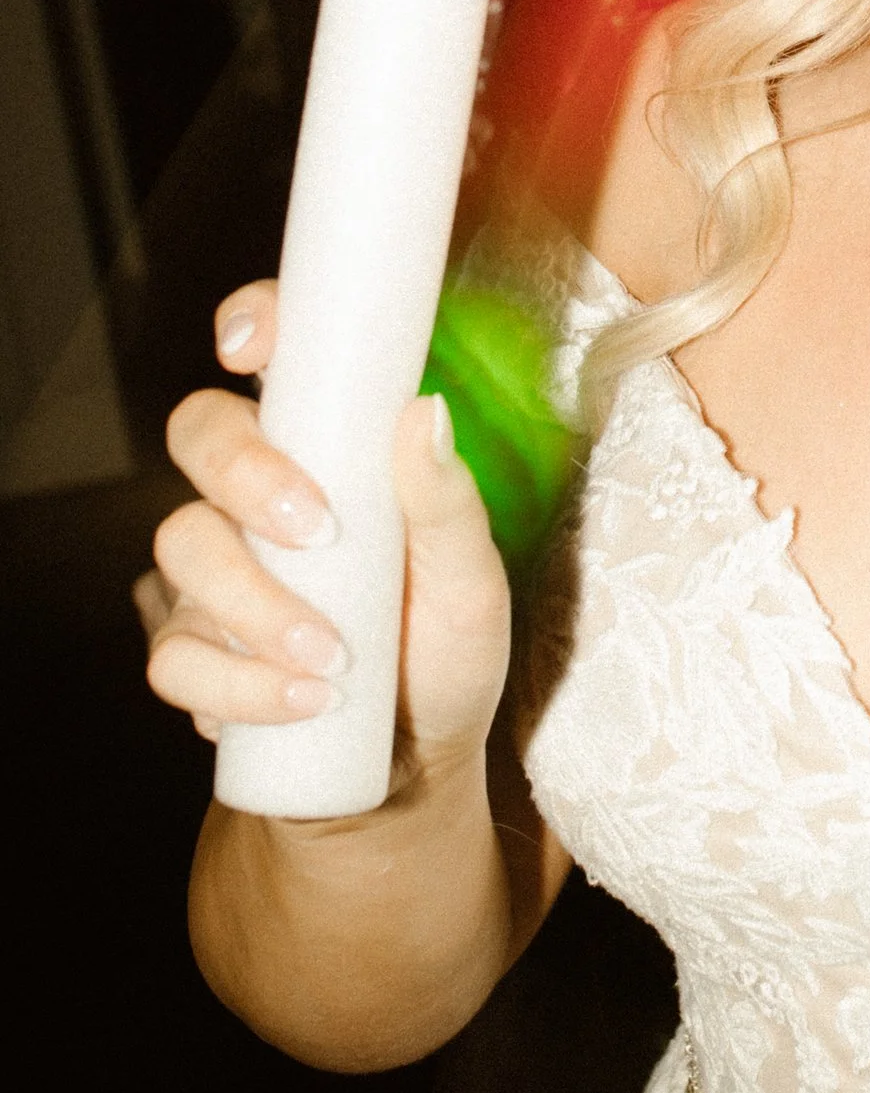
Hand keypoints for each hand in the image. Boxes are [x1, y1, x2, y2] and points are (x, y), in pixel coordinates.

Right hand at [139, 283, 510, 780]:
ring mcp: (216, 572)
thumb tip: (424, 412)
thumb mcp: (471, 582)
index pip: (278, 359)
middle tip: (319, 531)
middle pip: (201, 433)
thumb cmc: (443, 652)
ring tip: (334, 660)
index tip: (253, 347)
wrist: (412, 768)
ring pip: (181, 544)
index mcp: (330, 452)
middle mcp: (259, 497)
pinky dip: (237, 683)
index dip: (254, 325)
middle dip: (247, 474)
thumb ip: (448, 502)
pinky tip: (303, 704)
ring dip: (256, 604)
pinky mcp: (194, 652)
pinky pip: (174, 654)